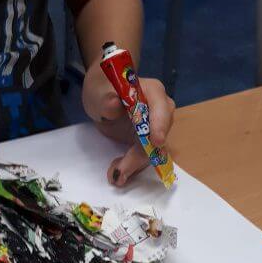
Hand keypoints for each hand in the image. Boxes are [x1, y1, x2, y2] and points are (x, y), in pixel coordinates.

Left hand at [82, 58, 174, 186]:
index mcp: (153, 92)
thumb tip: (113, 104)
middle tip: (121, 172)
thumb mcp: (99, 92)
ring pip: (152, 151)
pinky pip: (144, 156)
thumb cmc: (103, 88)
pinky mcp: (148, 141)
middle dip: (140, 155)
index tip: (156, 141)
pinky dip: (131, 166)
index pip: (161, 109)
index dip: (160, 125)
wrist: (102, 96)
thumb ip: (106, 100)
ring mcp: (156, 128)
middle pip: (159, 136)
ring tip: (115, 175)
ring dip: (134, 165)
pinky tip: (116, 172)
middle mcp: (161, 111)